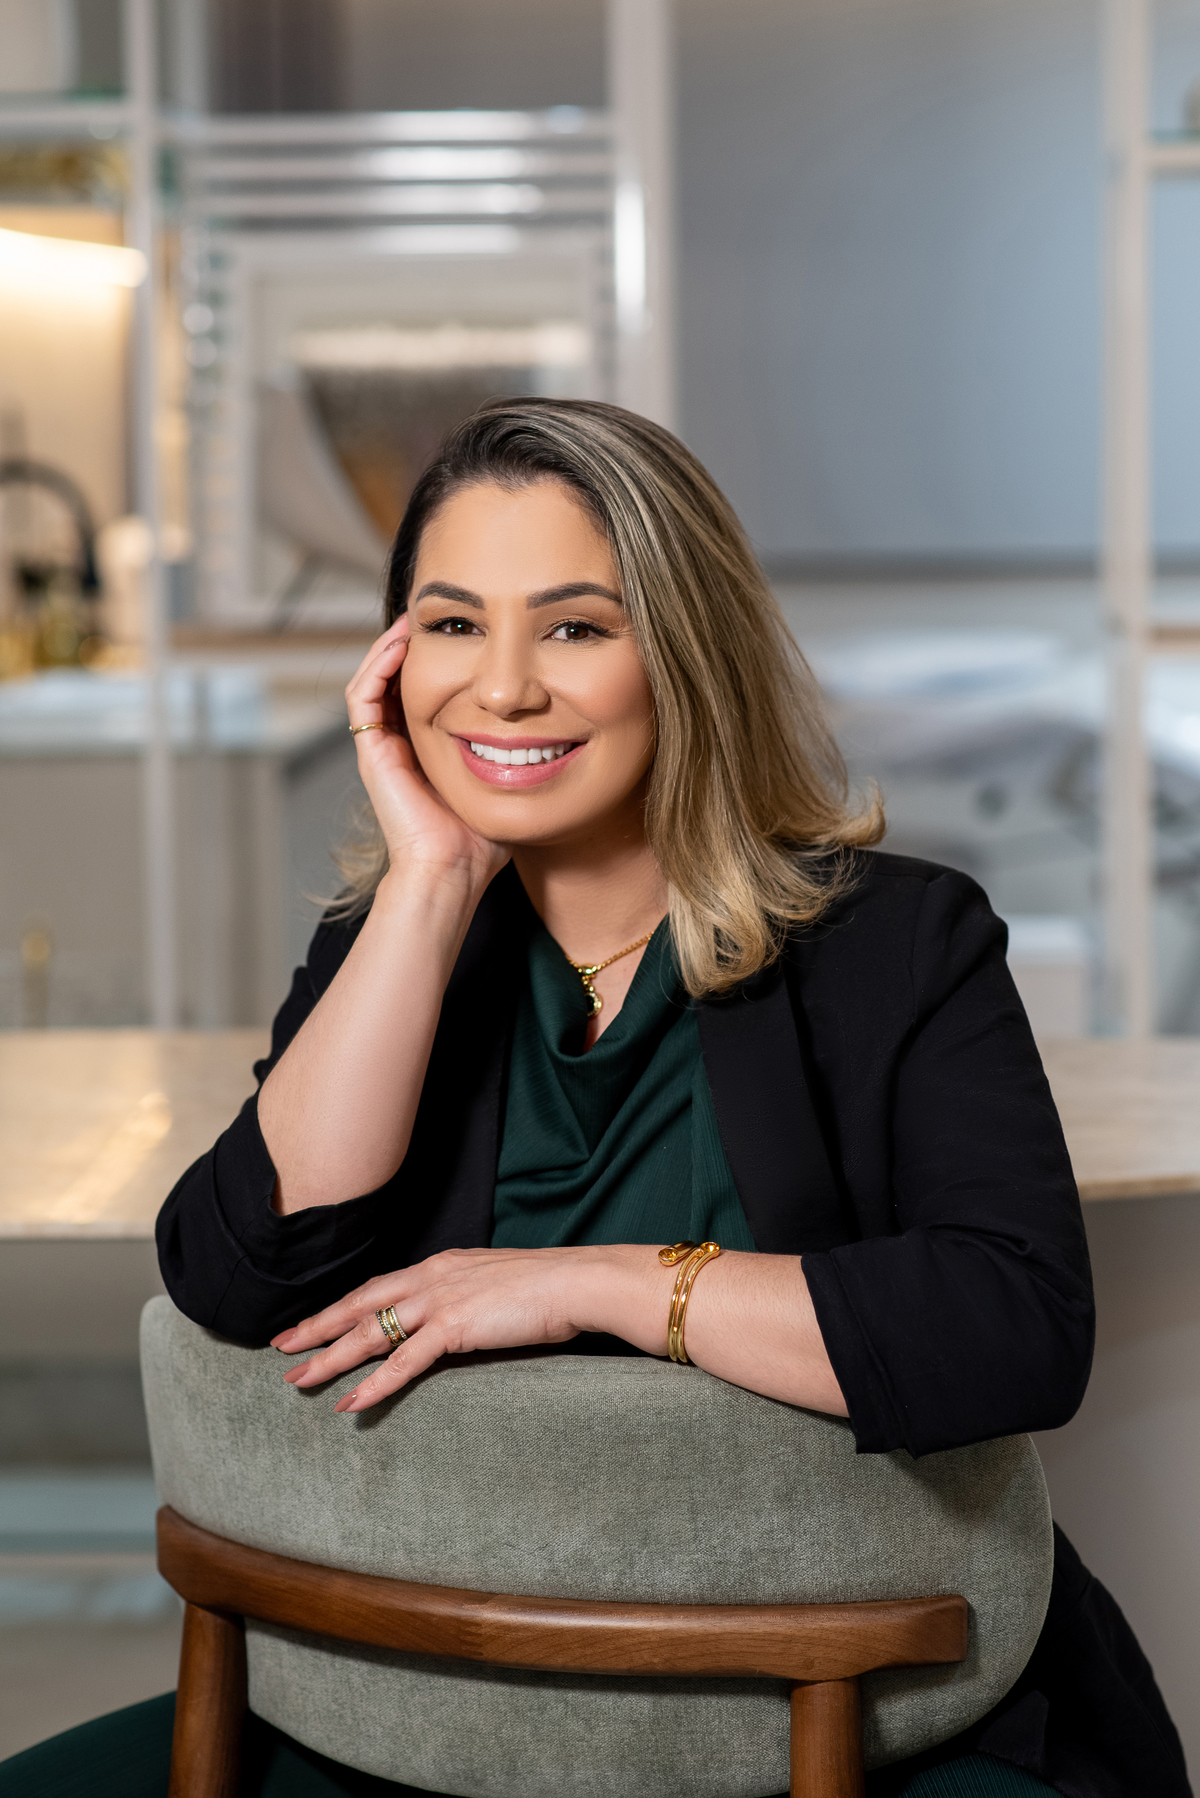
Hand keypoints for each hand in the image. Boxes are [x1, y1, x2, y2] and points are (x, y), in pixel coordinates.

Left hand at [272, 1247, 619, 1412]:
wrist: (577, 1281)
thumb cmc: (549, 1287)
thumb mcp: (497, 1285)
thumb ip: (468, 1298)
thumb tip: (455, 1321)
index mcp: (441, 1265)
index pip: (378, 1287)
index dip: (341, 1306)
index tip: (312, 1321)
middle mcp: (432, 1276)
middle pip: (360, 1304)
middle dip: (318, 1327)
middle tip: (282, 1348)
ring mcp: (441, 1299)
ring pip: (371, 1332)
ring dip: (331, 1358)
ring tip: (298, 1380)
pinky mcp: (455, 1326)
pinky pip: (403, 1361)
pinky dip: (373, 1383)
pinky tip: (350, 1402)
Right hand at [345, 616, 507, 890]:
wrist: (451, 871)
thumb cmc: (482, 840)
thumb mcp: (506, 783)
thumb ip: (518, 757)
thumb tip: (552, 731)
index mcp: (424, 751)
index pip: (421, 692)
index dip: (437, 661)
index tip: (462, 635)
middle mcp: (397, 746)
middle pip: (394, 680)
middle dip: (412, 645)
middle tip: (435, 616)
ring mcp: (381, 749)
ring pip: (372, 680)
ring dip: (390, 646)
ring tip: (413, 620)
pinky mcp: (371, 753)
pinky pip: (362, 696)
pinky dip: (378, 665)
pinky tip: (401, 644)